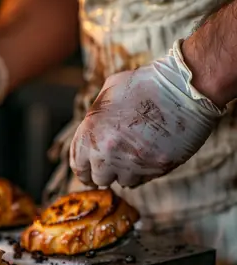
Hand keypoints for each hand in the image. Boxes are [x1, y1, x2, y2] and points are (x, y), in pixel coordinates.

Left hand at [70, 39, 224, 187]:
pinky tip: (149, 154)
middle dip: (105, 172)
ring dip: (127, 171)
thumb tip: (91, 132)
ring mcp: (132, 162)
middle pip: (99, 178)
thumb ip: (95, 116)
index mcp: (90, 132)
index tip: (89, 173)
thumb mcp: (109, 91)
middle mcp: (107, 151)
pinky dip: (144, 171)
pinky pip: (144, 179)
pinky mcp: (156, 168)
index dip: (84, 171)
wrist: (185, 87)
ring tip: (136, 152)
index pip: (78, 166)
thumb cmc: (145, 84)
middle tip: (114, 163)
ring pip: (123, 181)